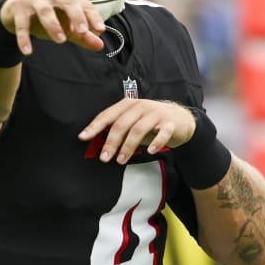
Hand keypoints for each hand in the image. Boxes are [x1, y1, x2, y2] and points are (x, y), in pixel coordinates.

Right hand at [0, 0, 105, 54]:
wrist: (17, 7)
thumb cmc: (46, 14)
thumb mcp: (66, 25)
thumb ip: (83, 35)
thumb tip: (99, 45)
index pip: (84, 4)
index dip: (93, 16)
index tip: (100, 29)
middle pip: (66, 1)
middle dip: (76, 16)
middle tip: (82, 31)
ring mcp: (35, 0)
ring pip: (45, 11)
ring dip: (53, 25)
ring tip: (60, 40)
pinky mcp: (19, 9)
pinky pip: (22, 24)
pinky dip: (24, 38)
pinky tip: (28, 51)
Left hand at [79, 98, 196, 163]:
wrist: (180, 118)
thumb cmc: (151, 122)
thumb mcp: (133, 122)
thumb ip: (118, 130)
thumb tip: (97, 144)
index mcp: (128, 105)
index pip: (108, 115)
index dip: (95, 126)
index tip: (83, 137)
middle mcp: (141, 106)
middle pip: (122, 124)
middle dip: (111, 142)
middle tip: (104, 157)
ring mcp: (156, 114)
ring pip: (139, 129)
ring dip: (128, 146)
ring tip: (121, 160)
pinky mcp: (170, 123)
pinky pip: (162, 133)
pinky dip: (156, 142)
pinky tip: (150, 151)